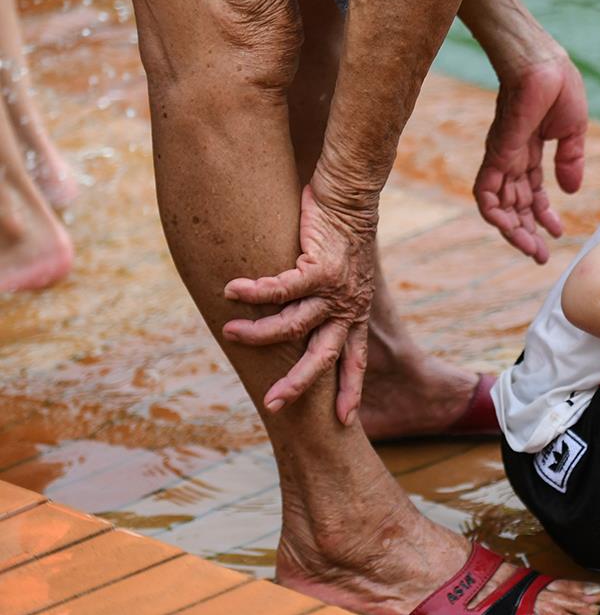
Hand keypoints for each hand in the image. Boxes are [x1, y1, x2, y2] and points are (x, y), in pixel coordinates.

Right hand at [222, 185, 375, 423]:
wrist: (351, 195)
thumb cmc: (340, 232)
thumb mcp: (338, 273)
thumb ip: (319, 297)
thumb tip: (289, 315)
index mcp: (356, 312)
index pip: (355, 359)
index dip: (351, 389)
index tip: (347, 420)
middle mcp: (349, 306)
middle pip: (324, 357)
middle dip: (299, 384)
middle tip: (273, 404)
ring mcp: (336, 289)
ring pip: (294, 325)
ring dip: (259, 332)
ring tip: (229, 332)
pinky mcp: (320, 266)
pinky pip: (281, 288)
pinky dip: (254, 292)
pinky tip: (230, 291)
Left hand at [474, 50, 587, 263]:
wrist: (542, 63)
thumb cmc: (558, 86)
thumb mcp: (573, 130)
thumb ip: (570, 161)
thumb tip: (571, 192)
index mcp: (531, 152)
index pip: (532, 192)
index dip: (543, 216)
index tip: (558, 234)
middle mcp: (512, 159)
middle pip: (515, 205)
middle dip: (527, 232)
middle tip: (540, 256)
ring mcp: (502, 157)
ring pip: (499, 205)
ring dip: (512, 231)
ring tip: (531, 250)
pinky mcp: (496, 154)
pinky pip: (487, 192)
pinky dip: (494, 214)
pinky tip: (509, 229)